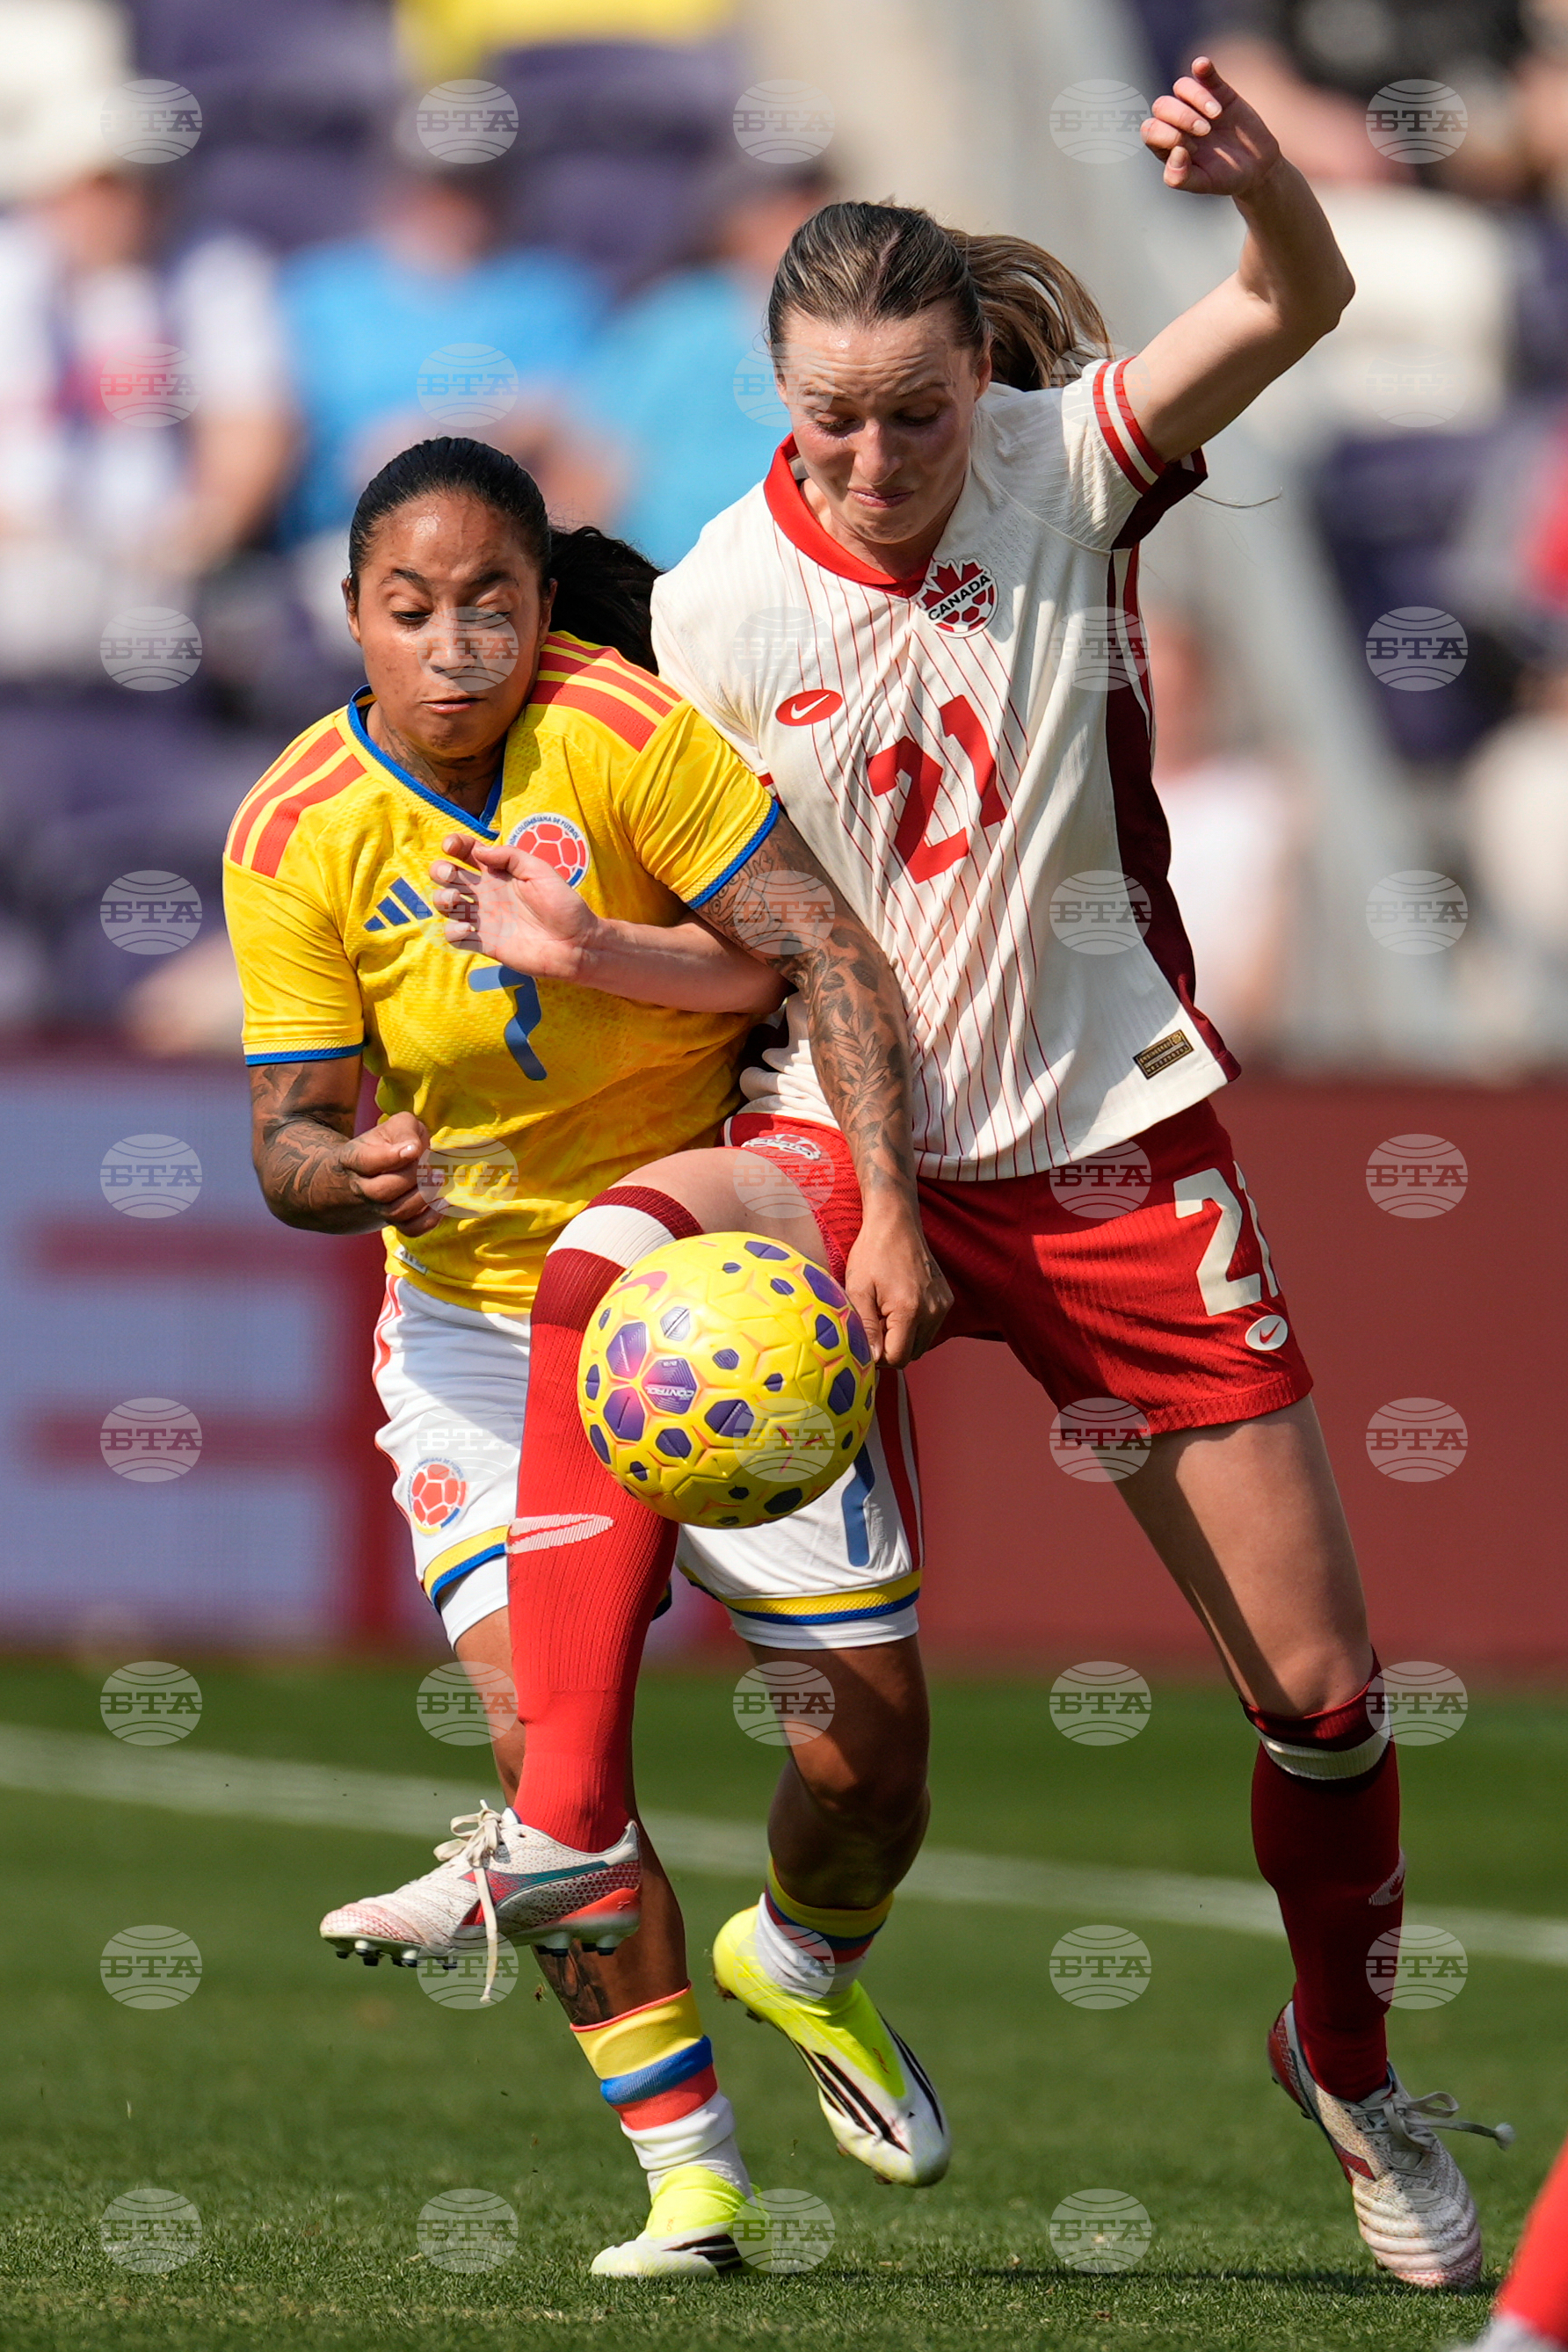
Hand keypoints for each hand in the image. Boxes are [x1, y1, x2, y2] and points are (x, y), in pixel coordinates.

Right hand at [338, 1111, 442, 1234]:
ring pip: (395, 1212)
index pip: (365, 1161)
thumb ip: (404, 1131)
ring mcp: (377, 1207)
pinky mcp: (396, 1221)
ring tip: (438, 1178)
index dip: (390, 1157)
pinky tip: (442, 1202)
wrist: (386, 1168)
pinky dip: (429, 1220)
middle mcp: (361, 1187)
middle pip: (380, 1192)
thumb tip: (412, 1149)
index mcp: (354, 1159)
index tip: (413, 1149)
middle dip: (410, 1179)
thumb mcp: (397, 1126)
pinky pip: (410, 1230)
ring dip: (422, 1197)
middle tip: (428, 1165)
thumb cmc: (393, 1142)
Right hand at [431, 831, 599, 978]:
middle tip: (450, 875)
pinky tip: (469, 929)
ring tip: (456, 901)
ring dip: (441, 899)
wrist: (576, 943)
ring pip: (445, 905)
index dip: (455, 844)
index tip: (451, 846)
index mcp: (499, 872)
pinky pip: (455, 936)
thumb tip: (479, 852)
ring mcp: (483, 918)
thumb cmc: (563, 904)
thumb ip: (510, 856)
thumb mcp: (540, 870)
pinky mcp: (484, 943)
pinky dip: (452, 931)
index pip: (468, 853)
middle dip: (440, 871)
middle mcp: (487, 892)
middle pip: (448, 876)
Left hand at [843, 1202, 951, 1369]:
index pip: (898, 1358)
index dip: (879, 1355)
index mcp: (909, 1310)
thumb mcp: (858, 1290)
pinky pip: (930, 1327)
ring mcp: (942, 1305)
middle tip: (875, 1320)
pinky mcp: (946, 1300)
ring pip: (921, 1343)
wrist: (895, 1223)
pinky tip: (900, 1302)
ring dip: (903, 1337)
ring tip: (886, 1310)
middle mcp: (932, 1311)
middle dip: (891, 1346)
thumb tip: (872, 1358)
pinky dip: (914, 1325)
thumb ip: (866, 1328)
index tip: (866, 1338)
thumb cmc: (873, 1253)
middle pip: (911, 1354)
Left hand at [1142, 57, 1280, 195]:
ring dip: (1196, 97)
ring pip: (1180, 87)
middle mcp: (1177, 122)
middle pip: (1161, 106)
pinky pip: (1204, 72)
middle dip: (1182, 116)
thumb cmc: (1225, 177)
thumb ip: (1181, 178)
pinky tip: (1202, 66)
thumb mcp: (1203, 184)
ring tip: (1216, 115)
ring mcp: (1196, 104)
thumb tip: (1174, 153)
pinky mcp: (1217, 90)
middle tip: (1205, 131)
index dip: (1166, 135)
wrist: (1257, 165)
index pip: (1150, 130)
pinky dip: (1202, 67)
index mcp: (1167, 145)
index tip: (1192, 150)